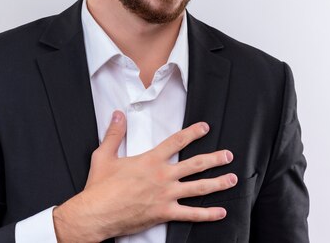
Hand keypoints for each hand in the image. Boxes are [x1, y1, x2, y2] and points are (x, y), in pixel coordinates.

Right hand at [53, 110, 236, 241]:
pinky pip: (191, 214)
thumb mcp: (104, 155)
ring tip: (232, 178)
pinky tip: (221, 212)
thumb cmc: (100, 186)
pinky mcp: (165, 213)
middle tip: (228, 155)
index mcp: (150, 160)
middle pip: (195, 164)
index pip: (176, 141)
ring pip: (199, 188)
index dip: (192, 133)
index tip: (205, 128)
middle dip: (214, 158)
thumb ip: (114, 134)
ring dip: (218, 182)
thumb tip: (118, 114)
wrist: (97, 212)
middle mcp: (162, 176)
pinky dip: (208, 214)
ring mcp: (166, 195)